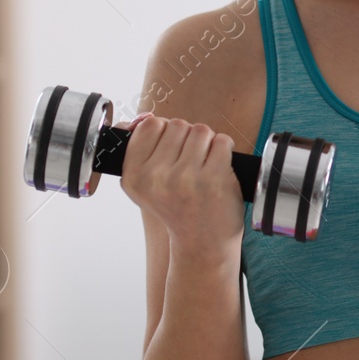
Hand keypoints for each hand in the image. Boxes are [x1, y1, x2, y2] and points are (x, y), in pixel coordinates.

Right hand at [117, 113, 243, 266]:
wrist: (202, 243)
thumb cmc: (176, 208)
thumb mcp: (144, 185)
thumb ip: (138, 149)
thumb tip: (144, 116)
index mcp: (134, 176)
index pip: (149, 125)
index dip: (165, 132)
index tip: (171, 150)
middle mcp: (156, 177)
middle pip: (177, 124)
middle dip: (188, 138)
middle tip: (191, 163)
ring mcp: (185, 178)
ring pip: (201, 130)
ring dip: (207, 143)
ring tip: (204, 166)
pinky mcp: (213, 180)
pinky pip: (222, 141)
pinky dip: (224, 150)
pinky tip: (219, 169)